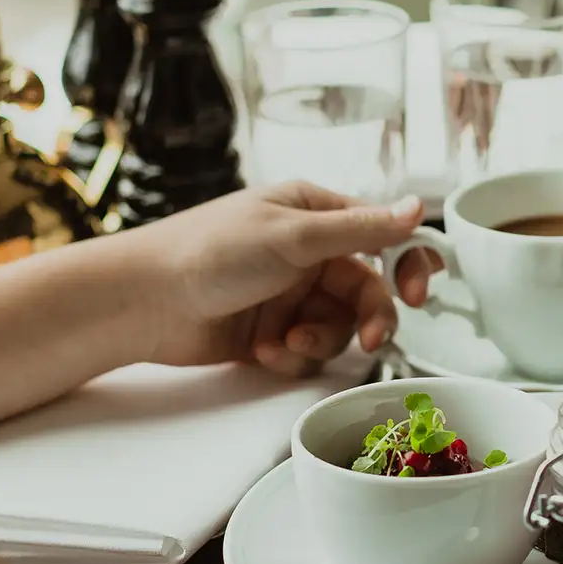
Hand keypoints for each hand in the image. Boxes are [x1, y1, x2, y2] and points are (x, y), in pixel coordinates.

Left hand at [120, 183, 436, 375]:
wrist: (144, 302)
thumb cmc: (208, 251)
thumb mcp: (291, 235)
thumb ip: (360, 229)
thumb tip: (418, 208)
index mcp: (314, 213)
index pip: (382, 234)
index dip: (409, 263)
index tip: (419, 293)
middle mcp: (307, 253)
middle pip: (368, 291)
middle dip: (368, 319)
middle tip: (368, 341)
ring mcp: (289, 294)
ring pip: (340, 327)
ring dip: (320, 340)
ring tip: (286, 340)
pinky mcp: (272, 333)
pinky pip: (308, 353)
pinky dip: (291, 356)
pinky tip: (261, 349)